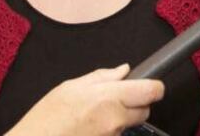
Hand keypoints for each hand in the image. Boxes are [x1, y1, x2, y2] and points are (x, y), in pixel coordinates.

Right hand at [7, 64, 163, 135]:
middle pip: (145, 111)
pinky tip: (89, 129)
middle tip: (114, 101)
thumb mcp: (69, 87)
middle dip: (136, 104)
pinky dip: (108, 132)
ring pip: (129, 125)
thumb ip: (101, 77)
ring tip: (93, 117)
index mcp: (108, 97)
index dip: (153, 87)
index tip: (149, 85)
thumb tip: (123, 70)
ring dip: (120, 120)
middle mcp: (115, 120)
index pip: (151, 91)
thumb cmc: (45, 120)